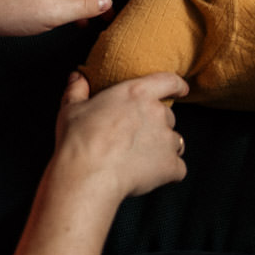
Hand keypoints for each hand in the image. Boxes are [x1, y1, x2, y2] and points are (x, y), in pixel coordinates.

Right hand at [55, 71, 187, 199]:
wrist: (88, 174)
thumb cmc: (79, 140)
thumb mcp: (71, 109)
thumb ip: (77, 89)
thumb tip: (77, 76)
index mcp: (138, 93)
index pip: (169, 81)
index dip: (178, 85)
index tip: (183, 89)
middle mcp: (157, 112)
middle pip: (168, 117)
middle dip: (158, 127)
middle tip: (137, 140)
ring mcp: (166, 139)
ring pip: (175, 142)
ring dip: (164, 149)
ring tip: (142, 161)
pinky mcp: (169, 165)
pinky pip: (178, 169)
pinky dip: (169, 173)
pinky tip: (152, 178)